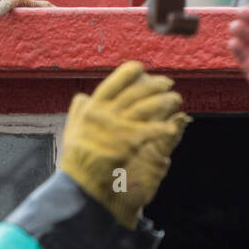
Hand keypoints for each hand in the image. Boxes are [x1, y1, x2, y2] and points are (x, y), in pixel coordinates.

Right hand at [59, 60, 189, 227]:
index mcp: (93, 107)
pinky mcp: (129, 142)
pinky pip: (151, 130)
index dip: (130, 72)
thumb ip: (78, 110)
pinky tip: (173, 126)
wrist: (81, 180)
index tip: (142, 68)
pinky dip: (163, 127)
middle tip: (168, 83)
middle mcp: (107, 113)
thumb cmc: (77, 157)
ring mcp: (119, 126)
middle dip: (155, 85)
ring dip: (164, 101)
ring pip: (147, 107)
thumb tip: (84, 97)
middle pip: (136, 92)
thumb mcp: (71, 127)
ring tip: (176, 99)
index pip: (114, 81)